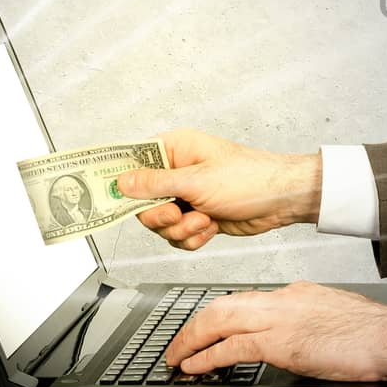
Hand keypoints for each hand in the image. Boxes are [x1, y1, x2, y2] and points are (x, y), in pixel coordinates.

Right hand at [116, 128, 321, 250]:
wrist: (282, 201)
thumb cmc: (250, 179)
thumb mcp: (197, 181)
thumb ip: (156, 184)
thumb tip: (121, 182)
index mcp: (175, 149)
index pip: (132, 162)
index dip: (119, 181)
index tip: (104, 197)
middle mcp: (177, 172)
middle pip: (141, 203)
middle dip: (160, 216)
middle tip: (177, 214)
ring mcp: (186, 196)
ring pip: (159, 224)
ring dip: (181, 229)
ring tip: (204, 220)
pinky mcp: (197, 217)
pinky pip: (177, 236)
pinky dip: (192, 237)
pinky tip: (211, 227)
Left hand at [165, 281, 386, 381]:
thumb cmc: (376, 333)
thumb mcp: (338, 318)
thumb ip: (314, 323)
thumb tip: (305, 341)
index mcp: (299, 293)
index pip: (248, 301)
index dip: (223, 317)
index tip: (210, 331)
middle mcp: (284, 299)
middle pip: (224, 303)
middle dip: (195, 324)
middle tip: (179, 343)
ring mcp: (280, 317)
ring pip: (218, 319)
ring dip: (190, 339)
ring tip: (175, 356)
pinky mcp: (280, 341)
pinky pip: (230, 346)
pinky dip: (206, 356)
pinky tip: (193, 368)